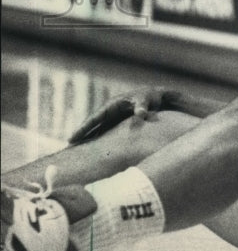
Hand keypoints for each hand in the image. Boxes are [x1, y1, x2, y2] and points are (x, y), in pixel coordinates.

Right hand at [68, 87, 183, 143]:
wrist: (158, 96)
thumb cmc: (151, 96)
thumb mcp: (147, 99)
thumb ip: (142, 106)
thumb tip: (140, 113)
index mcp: (112, 104)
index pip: (94, 118)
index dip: (83, 128)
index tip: (72, 138)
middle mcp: (109, 111)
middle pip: (91, 125)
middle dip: (80, 136)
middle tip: (66, 149)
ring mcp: (113, 117)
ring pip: (96, 130)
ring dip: (86, 140)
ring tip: (74, 154)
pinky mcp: (117, 123)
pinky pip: (104, 133)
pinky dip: (97, 141)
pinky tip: (91, 152)